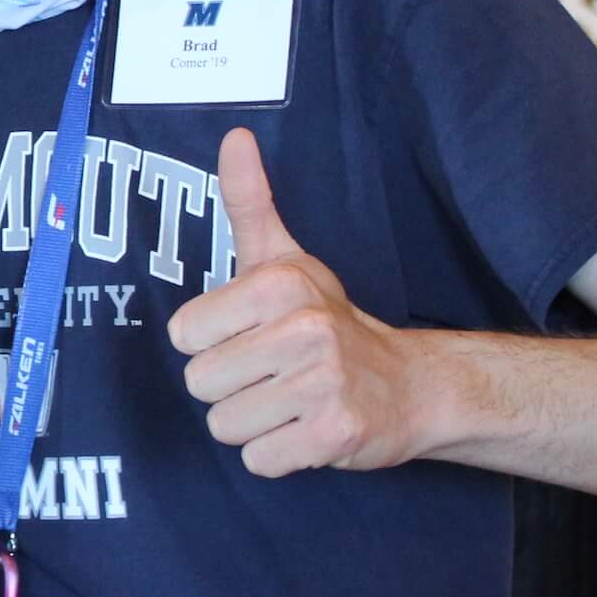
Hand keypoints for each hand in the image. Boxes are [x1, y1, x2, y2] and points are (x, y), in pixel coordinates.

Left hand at [166, 128, 428, 478]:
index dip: (211, 345)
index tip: (252, 339)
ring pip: (225, 426)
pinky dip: (278, 456)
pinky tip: (306, 430)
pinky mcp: (336, 433)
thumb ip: (249, 202)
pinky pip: (260, 461)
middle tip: (273, 376)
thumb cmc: (330, 322)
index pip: (184, 336)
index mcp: (278, 285)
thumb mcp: (286, 258)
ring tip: (290, 402)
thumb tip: (233, 136)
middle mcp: (303, 329)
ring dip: (253, 425)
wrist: (412, 386)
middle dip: (230, 389)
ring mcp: (323, 383)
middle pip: (200, 384)